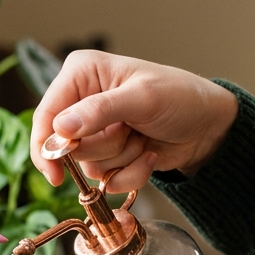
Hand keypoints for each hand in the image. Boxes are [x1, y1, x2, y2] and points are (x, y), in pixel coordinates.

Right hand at [30, 50, 238, 192]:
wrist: (208, 126)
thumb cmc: (180, 97)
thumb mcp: (142, 98)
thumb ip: (100, 111)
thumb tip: (61, 128)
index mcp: (82, 74)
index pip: (47, 114)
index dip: (46, 146)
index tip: (55, 173)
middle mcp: (82, 102)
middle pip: (68, 147)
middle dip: (105, 147)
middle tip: (129, 130)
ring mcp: (95, 131)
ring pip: (88, 165)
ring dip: (122, 158)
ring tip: (143, 137)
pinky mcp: (109, 155)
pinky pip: (106, 180)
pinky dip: (131, 173)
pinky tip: (148, 154)